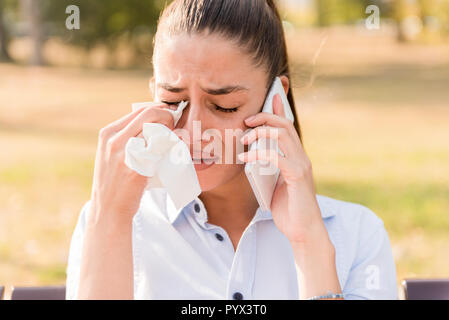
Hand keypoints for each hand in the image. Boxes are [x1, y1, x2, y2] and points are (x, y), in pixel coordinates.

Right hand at [88, 103, 175, 225]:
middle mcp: (114, 140)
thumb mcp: (112, 153)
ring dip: (171, 132)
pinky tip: (173, 153)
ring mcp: (124, 154)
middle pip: (149, 114)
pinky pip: (159, 150)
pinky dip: (169, 148)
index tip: (172, 116)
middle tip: (177, 126)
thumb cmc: (115, 181)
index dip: (160, 110)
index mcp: (108, 133)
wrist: (108, 210)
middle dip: (168, 116)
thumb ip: (128, 137)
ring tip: (176, 139)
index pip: (140, 110)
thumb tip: (156, 122)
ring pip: (156, 130)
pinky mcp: (136, 169)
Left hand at [238, 94, 326, 243]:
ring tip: (244, 139)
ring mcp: (301, 165)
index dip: (279, 110)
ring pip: (283, 135)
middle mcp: (301, 157)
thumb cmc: (288, 208)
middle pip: (284, 125)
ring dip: (261, 132)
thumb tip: (253, 156)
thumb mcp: (275, 182)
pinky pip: (277, 156)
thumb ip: (268, 168)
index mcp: (296, 157)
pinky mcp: (297, 176)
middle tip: (246, 121)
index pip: (288, 127)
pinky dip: (258, 154)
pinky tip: (245, 158)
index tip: (269, 97)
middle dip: (264, 117)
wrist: (302, 230)